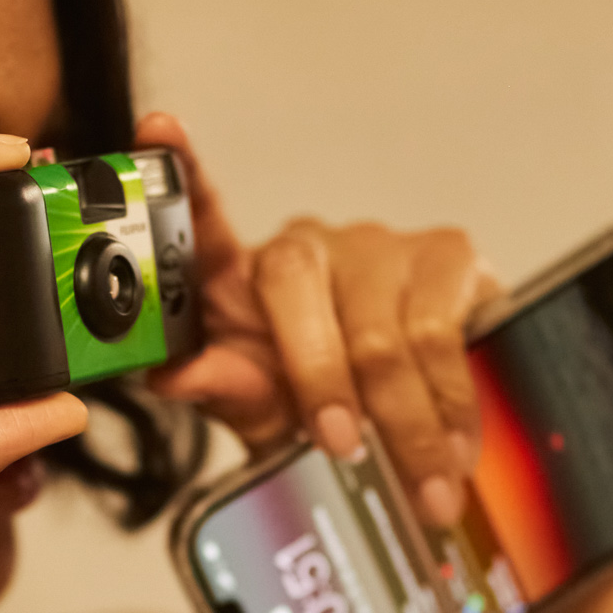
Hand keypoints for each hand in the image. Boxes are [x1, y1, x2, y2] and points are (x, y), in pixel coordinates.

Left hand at [137, 113, 497, 524]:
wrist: (418, 429)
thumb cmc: (323, 412)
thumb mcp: (263, 415)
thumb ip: (221, 391)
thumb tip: (170, 377)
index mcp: (237, 283)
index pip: (200, 221)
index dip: (182, 173)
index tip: (158, 128)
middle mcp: (304, 249)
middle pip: (296, 289)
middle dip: (322, 383)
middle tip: (340, 446)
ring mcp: (374, 245)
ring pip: (379, 332)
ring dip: (402, 421)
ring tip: (419, 484)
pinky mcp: (444, 254)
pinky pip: (439, 333)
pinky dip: (446, 403)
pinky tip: (453, 446)